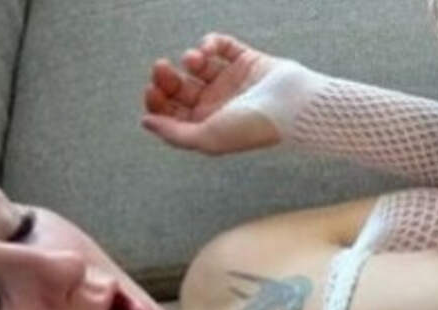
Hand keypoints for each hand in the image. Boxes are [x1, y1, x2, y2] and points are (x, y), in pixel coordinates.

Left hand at [142, 33, 281, 154]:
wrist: (292, 106)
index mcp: (204, 126)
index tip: (151, 90)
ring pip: (198, 67)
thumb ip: (172, 133)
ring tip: (194, 59)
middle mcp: (215, 105)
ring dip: (190, 59)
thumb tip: (145, 122)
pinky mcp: (245, 61)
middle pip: (179, 89)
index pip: (170, 113)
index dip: (156, 101)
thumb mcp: (206, 138)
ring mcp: (230, 82)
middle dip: (166, 78)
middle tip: (160, 67)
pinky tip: (208, 47)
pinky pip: (221, 47)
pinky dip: (210, 43)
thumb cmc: (250, 127)